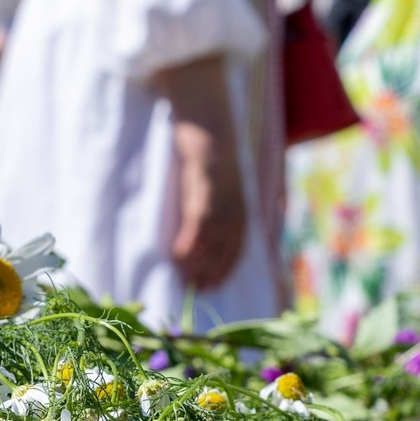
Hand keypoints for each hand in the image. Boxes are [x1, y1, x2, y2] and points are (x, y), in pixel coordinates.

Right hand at [168, 114, 247, 290]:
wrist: (209, 129)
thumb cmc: (211, 155)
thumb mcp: (222, 184)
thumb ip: (219, 205)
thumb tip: (205, 226)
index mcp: (242, 212)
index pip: (237, 250)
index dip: (225, 271)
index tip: (212, 287)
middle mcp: (236, 213)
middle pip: (225, 254)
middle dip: (212, 275)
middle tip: (195, 292)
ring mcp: (222, 206)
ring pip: (211, 246)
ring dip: (198, 267)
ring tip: (184, 282)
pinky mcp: (206, 197)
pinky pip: (197, 230)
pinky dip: (188, 247)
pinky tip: (177, 259)